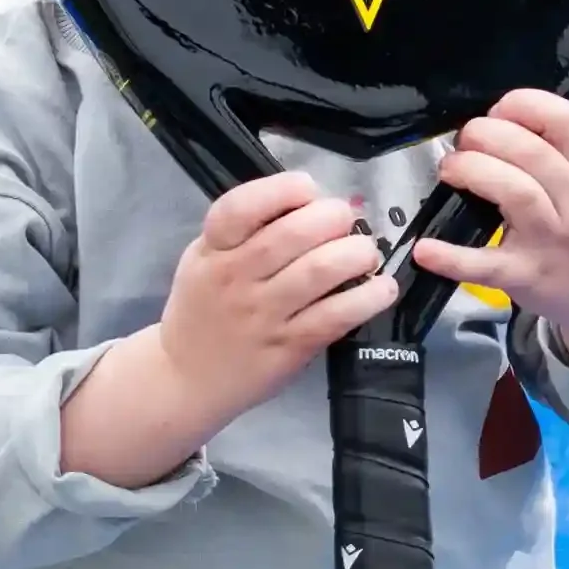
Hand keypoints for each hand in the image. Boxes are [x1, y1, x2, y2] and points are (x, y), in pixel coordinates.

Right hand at [59, 171, 394, 487]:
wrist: (186, 379)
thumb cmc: (203, 310)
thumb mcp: (204, 261)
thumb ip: (245, 232)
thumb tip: (310, 205)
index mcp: (213, 250)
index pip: (240, 208)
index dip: (282, 189)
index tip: (307, 189)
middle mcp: (235, 279)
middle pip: (290, 235)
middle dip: (332, 217)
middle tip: (346, 221)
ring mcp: (263, 315)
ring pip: (318, 272)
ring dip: (355, 254)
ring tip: (366, 253)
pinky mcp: (288, 348)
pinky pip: (335, 316)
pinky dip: (367, 298)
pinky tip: (382, 289)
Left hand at [412, 88, 568, 369]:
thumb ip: (560, 150)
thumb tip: (503, 112)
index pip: (565, 121)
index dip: (525, 105)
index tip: (498, 110)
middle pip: (533, 153)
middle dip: (488, 135)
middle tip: (465, 140)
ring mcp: (552, 241)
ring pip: (517, 194)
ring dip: (476, 172)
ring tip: (450, 170)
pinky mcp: (528, 277)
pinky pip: (488, 266)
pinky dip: (452, 258)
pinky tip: (426, 250)